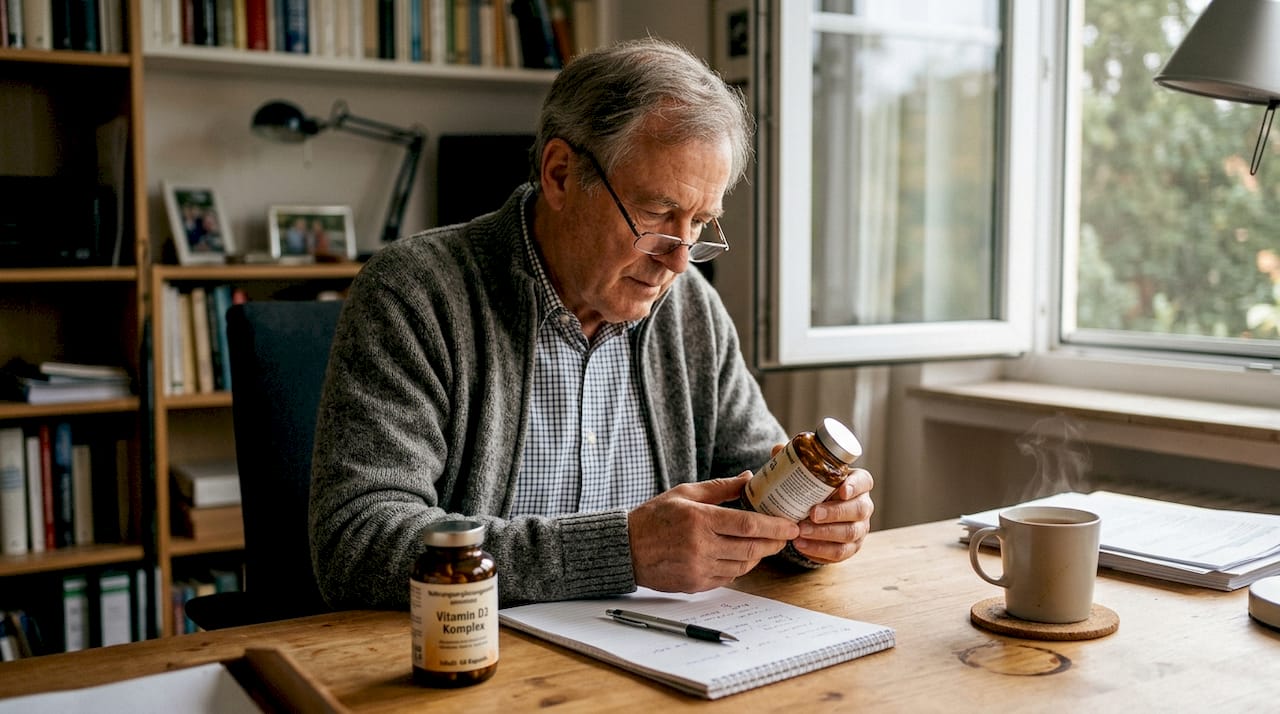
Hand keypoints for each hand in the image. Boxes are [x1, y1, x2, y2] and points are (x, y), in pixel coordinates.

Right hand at [628, 474, 799, 592]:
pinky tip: (741, 556)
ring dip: (758, 555)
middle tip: (786, 536)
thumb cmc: (654, 517)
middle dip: (774, 542)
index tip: (791, 525)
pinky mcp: (695, 584)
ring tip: (765, 544)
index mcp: (700, 520)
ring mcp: (698, 568)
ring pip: (742, 566)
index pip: (748, 524)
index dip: (774, 526)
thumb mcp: (685, 493)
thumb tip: (749, 478)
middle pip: (751, 548)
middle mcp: (701, 546)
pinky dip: (739, 567)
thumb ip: (720, 488)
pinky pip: (728, 578)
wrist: (626, 548)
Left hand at [791, 468, 874, 563]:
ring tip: (800, 532)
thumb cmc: (815, 491)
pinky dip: (819, 550)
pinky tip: (801, 545)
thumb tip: (778, 450)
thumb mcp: (807, 475)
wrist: (815, 518)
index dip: (855, 486)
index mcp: (857, 483)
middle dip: (835, 513)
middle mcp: (863, 506)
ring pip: (849, 533)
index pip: (864, 481)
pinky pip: (839, 552)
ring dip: (824, 534)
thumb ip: (795, 462)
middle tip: (812, 514)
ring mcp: (860, 528)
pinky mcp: (851, 548)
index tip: (841, 490)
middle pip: (859, 510)